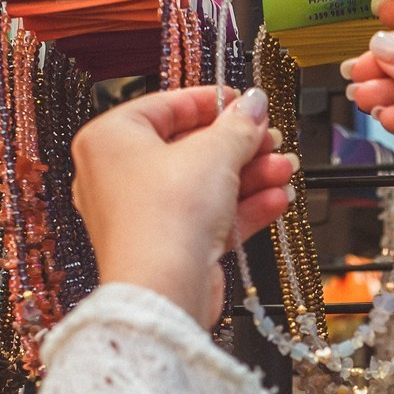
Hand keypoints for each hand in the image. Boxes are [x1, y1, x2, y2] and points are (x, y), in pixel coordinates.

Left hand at [72, 86, 297, 326]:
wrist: (163, 290)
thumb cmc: (164, 217)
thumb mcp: (214, 152)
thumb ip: (239, 125)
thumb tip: (254, 105)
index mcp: (110, 139)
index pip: (166, 106)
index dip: (212, 102)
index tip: (245, 102)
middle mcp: (118, 176)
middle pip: (190, 148)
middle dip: (241, 146)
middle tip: (270, 139)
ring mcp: (142, 214)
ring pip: (203, 185)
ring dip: (250, 177)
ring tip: (283, 169)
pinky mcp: (167, 246)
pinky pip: (207, 217)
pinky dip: (241, 208)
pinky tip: (275, 199)